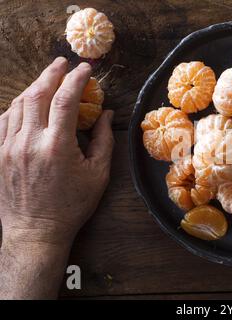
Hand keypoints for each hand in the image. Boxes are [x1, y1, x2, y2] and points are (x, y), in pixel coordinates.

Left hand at [0, 57, 113, 298]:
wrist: (36, 231)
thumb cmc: (71, 205)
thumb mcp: (98, 174)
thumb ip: (103, 140)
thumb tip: (106, 112)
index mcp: (58, 146)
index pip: (66, 100)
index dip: (77, 80)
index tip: (86, 69)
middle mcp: (30, 141)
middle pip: (37, 94)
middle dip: (52, 73)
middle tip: (63, 62)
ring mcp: (9, 146)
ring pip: (18, 104)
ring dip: (34, 87)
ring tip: (47, 79)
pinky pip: (3, 120)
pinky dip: (16, 106)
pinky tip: (26, 103)